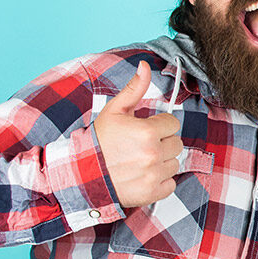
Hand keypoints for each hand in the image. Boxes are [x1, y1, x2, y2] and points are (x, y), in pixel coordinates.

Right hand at [93, 61, 182, 207]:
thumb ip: (134, 89)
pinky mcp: (152, 192)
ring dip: (161, 162)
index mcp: (147, 132)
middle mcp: (153, 153)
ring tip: (139, 161)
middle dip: (161, 143)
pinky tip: (142, 176)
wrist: (81, 174)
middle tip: (140, 146)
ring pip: (174, 164)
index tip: (145, 130)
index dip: (159, 126)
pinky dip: (160, 182)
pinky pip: (170, 184)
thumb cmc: (98, 141)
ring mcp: (153, 175)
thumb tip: (145, 66)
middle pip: (176, 144)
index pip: (172, 124)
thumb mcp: (114, 111)